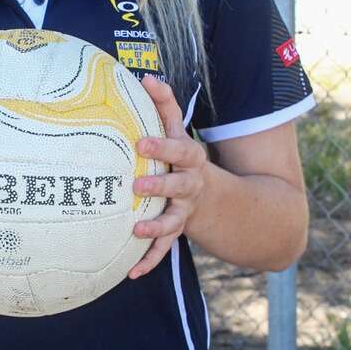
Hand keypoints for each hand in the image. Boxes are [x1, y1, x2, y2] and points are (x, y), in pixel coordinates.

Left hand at [128, 75, 208, 278]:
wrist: (219, 198)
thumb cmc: (185, 157)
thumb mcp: (180, 132)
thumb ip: (164, 106)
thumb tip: (145, 76)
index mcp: (190, 159)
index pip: (179, 150)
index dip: (162, 147)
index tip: (140, 144)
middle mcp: (190, 185)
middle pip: (178, 185)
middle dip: (160, 185)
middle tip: (136, 185)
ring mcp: (184, 210)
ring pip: (172, 221)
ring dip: (155, 227)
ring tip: (136, 230)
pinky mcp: (176, 231)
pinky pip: (163, 249)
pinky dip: (149, 262)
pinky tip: (131, 274)